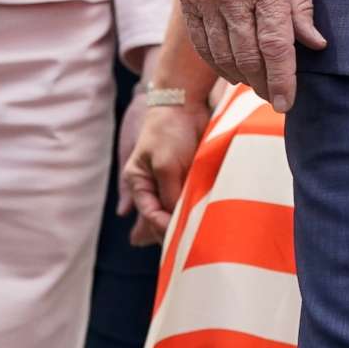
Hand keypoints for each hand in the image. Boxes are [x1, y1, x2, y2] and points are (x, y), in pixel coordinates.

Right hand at [121, 89, 212, 246]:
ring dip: (188, 219)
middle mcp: (153, 186)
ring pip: (178, 210)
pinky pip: (192, 197)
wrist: (186, 103)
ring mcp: (171, 181)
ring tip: (202, 234)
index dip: (165, 228)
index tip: (183, 237)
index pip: (151, 215)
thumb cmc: (169, 131)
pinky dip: (198, 206)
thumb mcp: (166, 166)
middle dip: (175, 229)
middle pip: (162, 217)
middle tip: (193, 244)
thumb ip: (170, 194)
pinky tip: (209, 215)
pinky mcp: (188, 175)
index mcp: (139, 183)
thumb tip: (177, 221)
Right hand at [176, 0, 325, 111]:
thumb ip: (302, 7)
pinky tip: (232, 67)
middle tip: (273, 95)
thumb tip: (313, 45)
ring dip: (240, 76)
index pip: (276, 45)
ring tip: (256, 83)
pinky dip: (218, 61)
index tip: (287, 102)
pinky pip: (202, 42)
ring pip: (223, 54)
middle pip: (248, 56)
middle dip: (263, 83)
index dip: (283, 79)